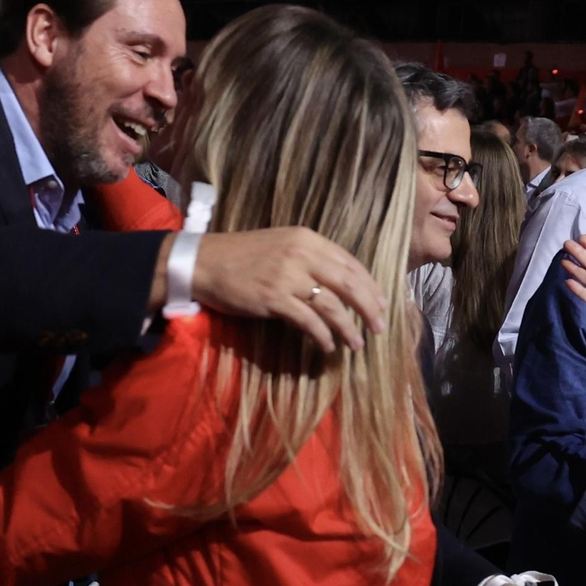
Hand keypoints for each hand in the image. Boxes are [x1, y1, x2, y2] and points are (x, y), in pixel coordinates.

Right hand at [187, 228, 387, 352]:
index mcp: (307, 239)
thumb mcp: (281, 245)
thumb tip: (340, 284)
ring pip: (332, 306)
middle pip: (349, 284)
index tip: (382, 304)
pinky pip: (308, 321)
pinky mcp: (273, 298)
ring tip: (357, 344)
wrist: (203, 262)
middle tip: (380, 327)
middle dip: (370, 308)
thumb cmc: (241, 255)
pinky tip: (327, 346)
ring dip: (349, 328)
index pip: (351, 264)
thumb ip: (310, 258)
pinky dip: (322, 336)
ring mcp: (287, 276)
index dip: (370, 286)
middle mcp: (302, 254)